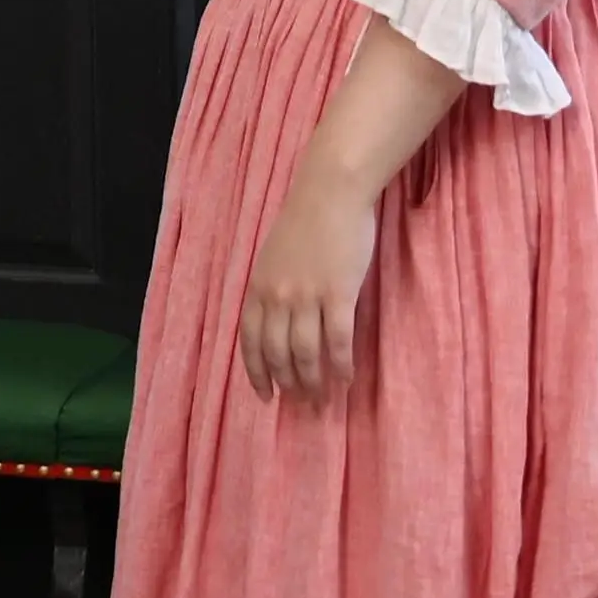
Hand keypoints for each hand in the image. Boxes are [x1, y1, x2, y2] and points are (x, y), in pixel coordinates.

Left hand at [237, 167, 382, 403]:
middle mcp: (277, 297)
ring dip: (316, 383)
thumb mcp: (274, 258)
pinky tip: (347, 378)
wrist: (330, 191)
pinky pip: (338, 341)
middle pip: (279, 355)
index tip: (266, 397)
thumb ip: (273, 290)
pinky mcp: (338, 293)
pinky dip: (342, 365)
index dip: (257, 374)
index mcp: (258, 288)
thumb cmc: (305, 222)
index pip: (250, 343)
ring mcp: (307, 296)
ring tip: (325, 401)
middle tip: (303, 406)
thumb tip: (278, 327)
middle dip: (290, 386)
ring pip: (307, 354)